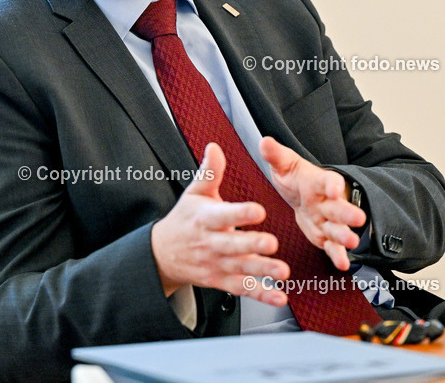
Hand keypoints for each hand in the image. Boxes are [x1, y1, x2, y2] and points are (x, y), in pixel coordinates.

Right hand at [151, 143, 289, 305]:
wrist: (162, 254)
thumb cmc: (184, 220)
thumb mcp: (194, 192)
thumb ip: (209, 171)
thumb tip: (215, 147)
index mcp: (205, 218)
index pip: (223, 215)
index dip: (241, 213)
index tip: (259, 210)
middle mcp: (211, 243)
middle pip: (233, 245)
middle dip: (252, 245)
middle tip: (272, 243)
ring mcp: (216, 264)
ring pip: (241, 269)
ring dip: (262, 272)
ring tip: (282, 272)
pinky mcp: (221, 281)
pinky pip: (242, 289)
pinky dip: (261, 294)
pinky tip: (278, 296)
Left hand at [259, 136, 365, 270]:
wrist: (301, 194)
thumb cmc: (294, 177)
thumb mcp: (284, 164)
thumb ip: (276, 155)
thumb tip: (265, 141)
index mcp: (317, 182)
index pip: (327, 181)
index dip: (332, 184)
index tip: (335, 189)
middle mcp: (327, 202)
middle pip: (338, 207)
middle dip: (347, 213)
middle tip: (359, 218)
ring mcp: (328, 220)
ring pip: (338, 228)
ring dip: (345, 235)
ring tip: (352, 242)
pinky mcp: (325, 236)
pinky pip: (332, 246)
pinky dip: (337, 254)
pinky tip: (343, 264)